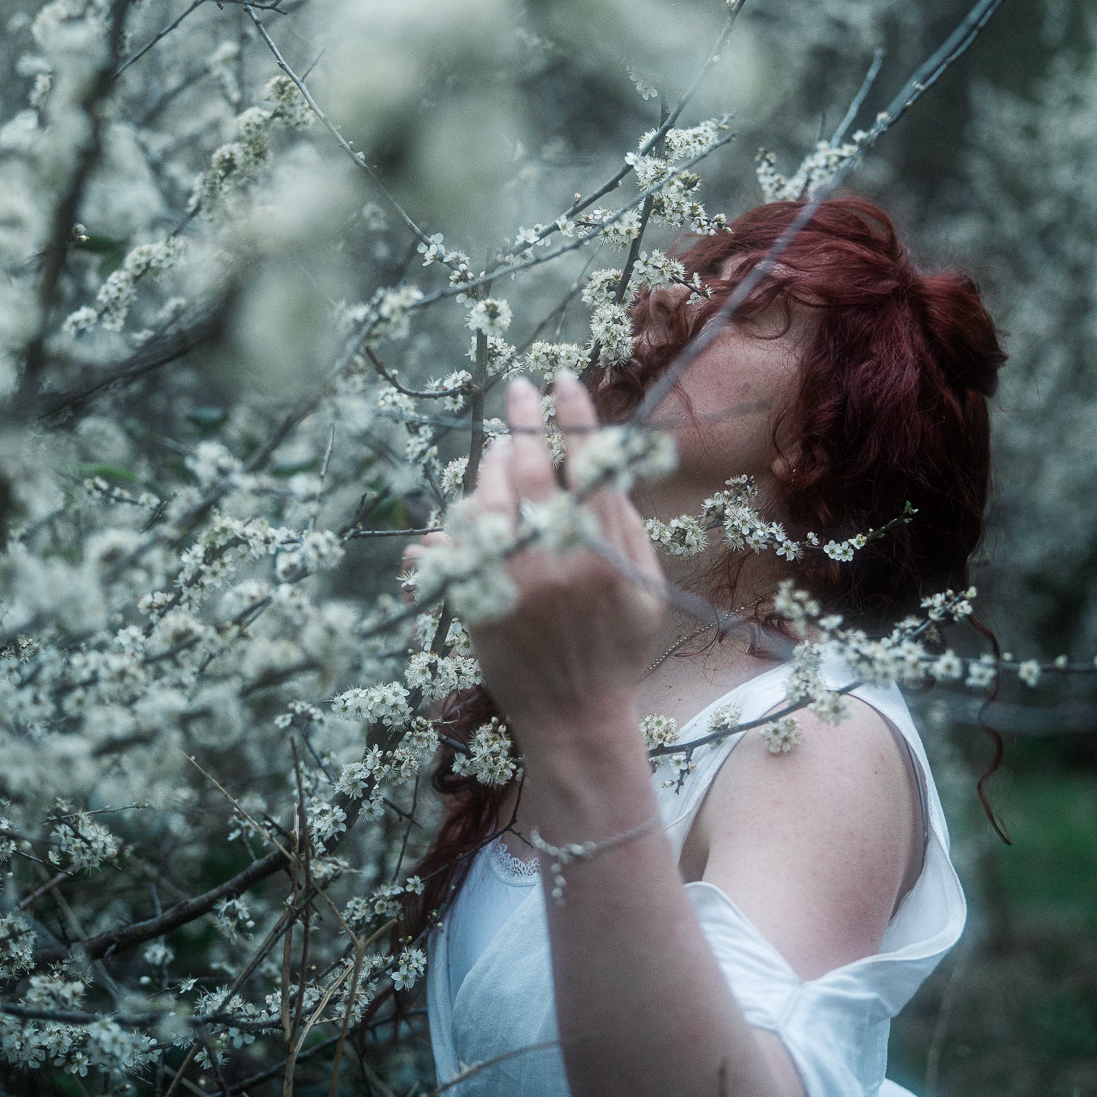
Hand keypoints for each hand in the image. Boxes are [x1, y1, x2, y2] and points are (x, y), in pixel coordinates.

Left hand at [457, 371, 665, 744]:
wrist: (575, 716)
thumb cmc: (618, 648)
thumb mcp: (644, 586)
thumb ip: (625, 525)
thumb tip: (601, 467)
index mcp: (603, 550)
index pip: (585, 461)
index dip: (572, 414)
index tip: (560, 380)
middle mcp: (553, 558)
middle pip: (527, 468)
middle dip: (520, 422)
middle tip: (516, 396)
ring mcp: (509, 580)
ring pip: (486, 498)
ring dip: (489, 464)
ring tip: (498, 450)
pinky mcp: (476, 601)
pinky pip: (453, 545)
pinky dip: (453, 523)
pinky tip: (461, 510)